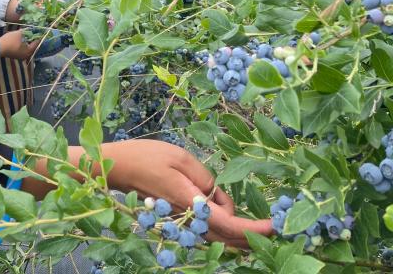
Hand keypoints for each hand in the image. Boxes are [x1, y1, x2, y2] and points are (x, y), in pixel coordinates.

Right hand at [0, 30, 39, 59]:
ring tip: (28, 34)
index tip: (40, 31)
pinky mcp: (14, 55)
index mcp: (29, 51)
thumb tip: (31, 28)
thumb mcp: (19, 33)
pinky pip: (22, 49)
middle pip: (32, 46)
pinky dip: (23, 44)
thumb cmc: (10, 41)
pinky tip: (21, 39)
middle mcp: (26, 55)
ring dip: (27, 41)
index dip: (38, 35)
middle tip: (34, 32)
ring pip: (26, 48)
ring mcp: (20, 56)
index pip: (37, 42)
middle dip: (32, 39)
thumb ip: (26, 31)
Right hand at [100, 140, 272, 247]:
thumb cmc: (147, 157)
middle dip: (254, 236)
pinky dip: (226, 230)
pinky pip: (208, 231)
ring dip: (241, 234)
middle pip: (228, 238)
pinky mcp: (178, 221)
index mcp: (191, 204)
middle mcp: (188, 221)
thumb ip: (207, 181)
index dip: (255, 229)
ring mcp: (182, 224)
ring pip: (219, 238)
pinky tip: (233, 217)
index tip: (276, 226)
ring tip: (261, 223)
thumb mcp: (182, 159)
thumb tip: (221, 201)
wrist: (117, 168)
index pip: (230, 224)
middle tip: (278, 226)